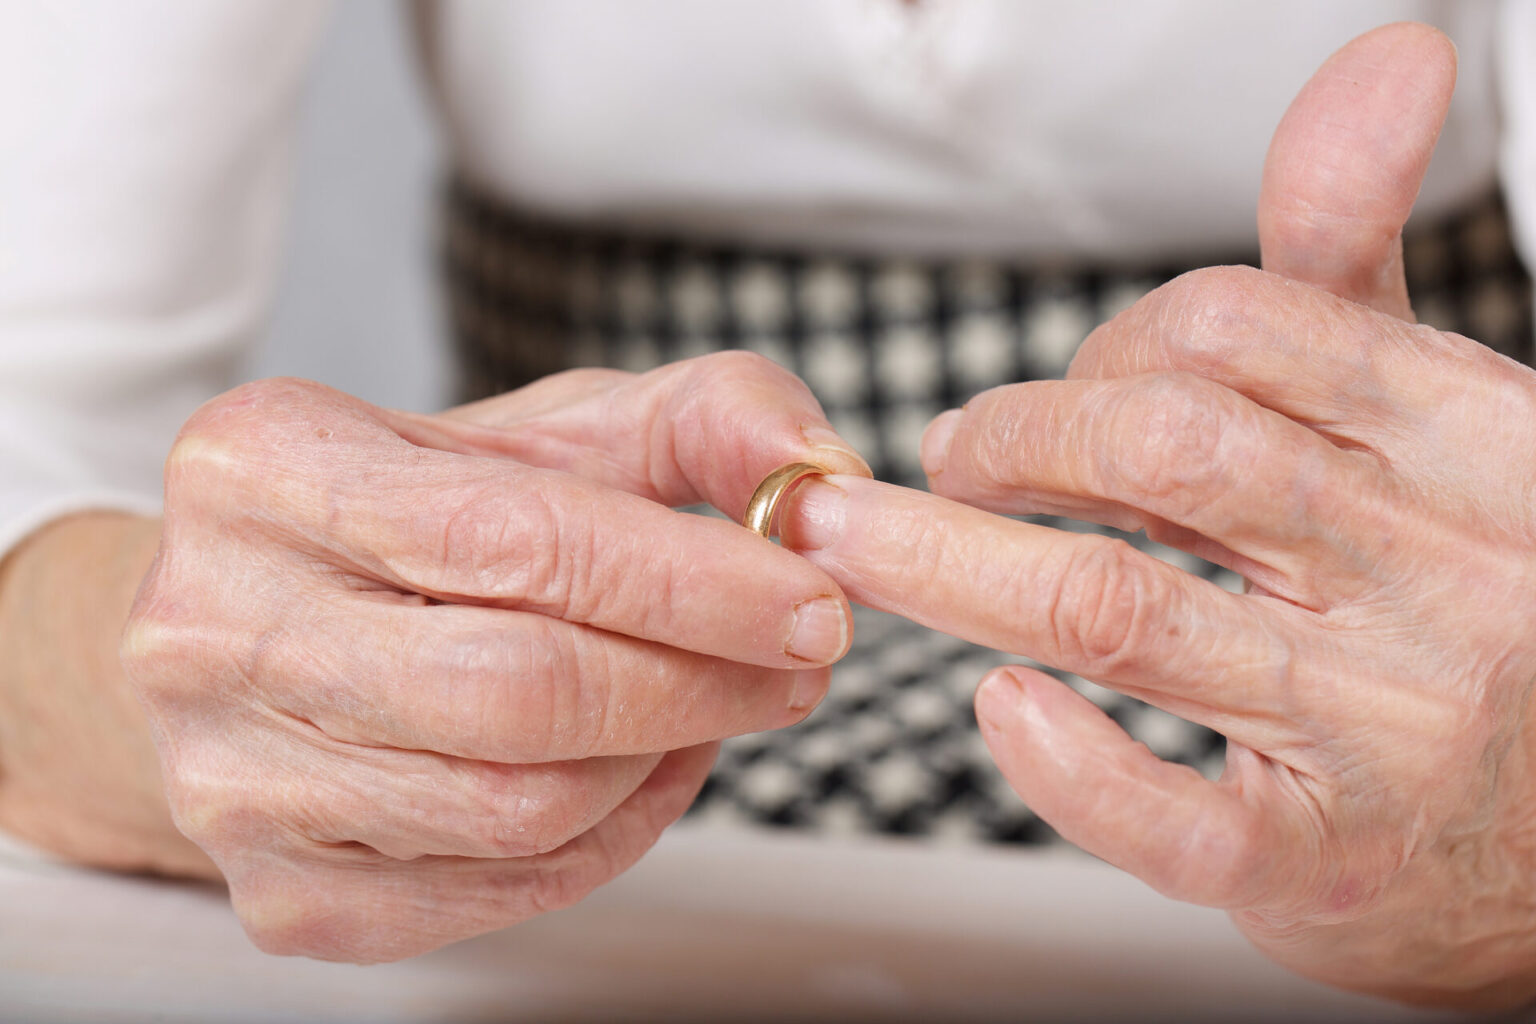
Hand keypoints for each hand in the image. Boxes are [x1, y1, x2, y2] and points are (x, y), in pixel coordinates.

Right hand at [120, 352, 866, 962]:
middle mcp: (217, 627)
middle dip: (698, 686)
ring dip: (662, 761)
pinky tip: (637, 769)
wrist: (263, 625)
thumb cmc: (424, 517)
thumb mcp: (552, 433)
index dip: (693, 586)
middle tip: (795, 666)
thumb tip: (818, 473)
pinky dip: (612, 836)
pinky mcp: (282, 892)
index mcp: (270, 467)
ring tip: (712, 705)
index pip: (517, 540)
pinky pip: (500, 891)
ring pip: (519, 809)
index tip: (813, 603)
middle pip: (518, 694)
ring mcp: (233, 778)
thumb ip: (699, 420)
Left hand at [782, 24, 1535, 1007]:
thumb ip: (1362, 264)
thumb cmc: (1487, 605)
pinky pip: (1172, 815)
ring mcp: (1391, 732)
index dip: (1098, 354)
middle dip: (1003, 443)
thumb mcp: (1444, 421)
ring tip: (861, 542)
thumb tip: (1383, 60)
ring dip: (947, 563)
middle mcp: (1442, 578)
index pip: (1233, 333)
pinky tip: (1002, 705)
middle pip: (1158, 452)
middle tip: (934, 462)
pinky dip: (1058, 756)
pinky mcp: (1331, 866)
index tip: (1039, 401)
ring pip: (1117, 608)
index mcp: (1477, 441)